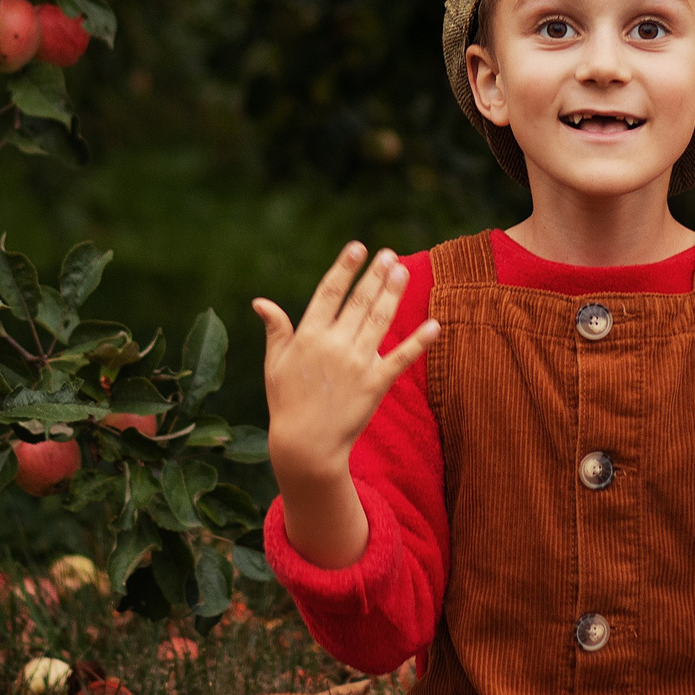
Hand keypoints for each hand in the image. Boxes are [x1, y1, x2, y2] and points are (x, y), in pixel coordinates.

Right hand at [253, 243, 439, 486]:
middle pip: (359, 301)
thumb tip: (261, 302)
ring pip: (380, 320)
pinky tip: (434, 325)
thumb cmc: (287, 403)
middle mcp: (334, 345)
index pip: (329, 293)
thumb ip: (276, 330)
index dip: (344, 268)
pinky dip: (419, 342)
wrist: (306, 446)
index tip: (358, 248)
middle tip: (389, 254)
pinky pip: (400, 358)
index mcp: (308, 336)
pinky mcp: (375, 384)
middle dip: (375, 275)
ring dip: (393, 294)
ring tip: (403, 271)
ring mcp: (356, 364)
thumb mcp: (275, 364)